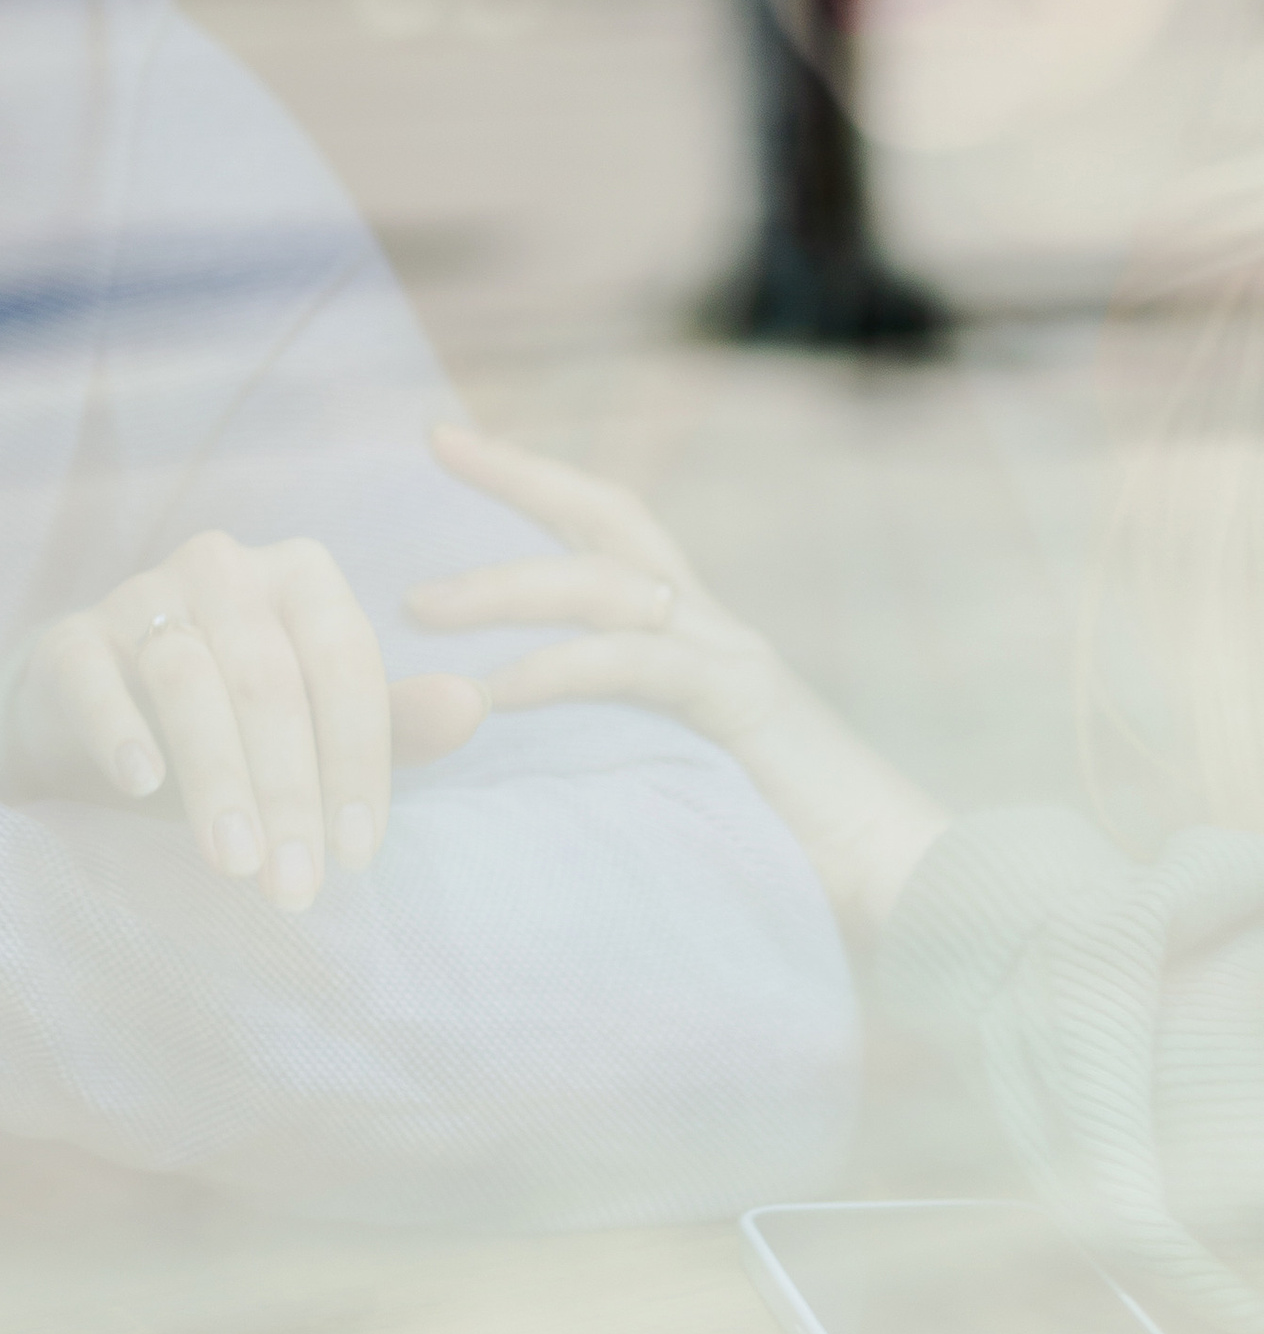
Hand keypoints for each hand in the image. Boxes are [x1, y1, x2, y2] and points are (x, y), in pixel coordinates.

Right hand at [4, 529, 486, 912]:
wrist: (95, 720)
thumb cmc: (233, 729)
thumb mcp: (316, 732)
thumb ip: (392, 724)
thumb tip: (473, 704)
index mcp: (301, 577)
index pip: (345, 660)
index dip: (357, 760)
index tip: (358, 856)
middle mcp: (223, 567)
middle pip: (268, 677)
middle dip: (288, 790)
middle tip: (296, 888)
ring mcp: (140, 595)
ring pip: (186, 676)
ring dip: (216, 775)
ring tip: (234, 863)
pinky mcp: (70, 637)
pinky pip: (94, 674)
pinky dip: (121, 727)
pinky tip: (142, 784)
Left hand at [411, 423, 947, 935]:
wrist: (912, 893)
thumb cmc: (792, 856)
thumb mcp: (677, 779)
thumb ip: (611, 749)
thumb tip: (502, 753)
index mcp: (697, 636)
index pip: (608, 529)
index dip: (535, 478)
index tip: (454, 439)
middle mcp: (714, 626)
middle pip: (607, 515)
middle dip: (519, 471)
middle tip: (436, 440)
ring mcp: (731, 658)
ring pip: (602, 584)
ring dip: (504, 588)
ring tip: (422, 608)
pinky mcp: (740, 705)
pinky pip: (631, 666)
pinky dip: (555, 671)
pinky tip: (492, 693)